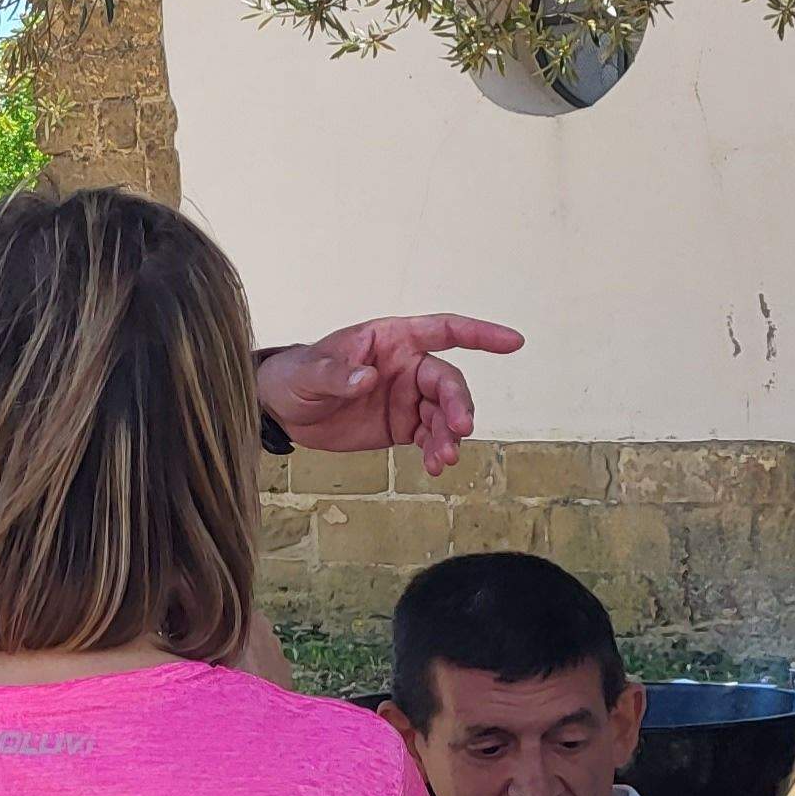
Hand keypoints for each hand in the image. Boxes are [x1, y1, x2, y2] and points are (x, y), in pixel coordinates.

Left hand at [256, 316, 525, 474]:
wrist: (281, 410)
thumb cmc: (295, 375)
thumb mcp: (309, 373)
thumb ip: (337, 374)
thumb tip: (366, 377)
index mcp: (391, 339)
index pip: (444, 330)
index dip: (479, 333)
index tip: (512, 342)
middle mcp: (407, 366)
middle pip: (447, 381)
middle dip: (458, 404)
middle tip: (460, 430)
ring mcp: (408, 397)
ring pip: (444, 413)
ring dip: (450, 435)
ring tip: (444, 458)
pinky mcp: (402, 426)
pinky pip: (430, 436)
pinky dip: (437, 450)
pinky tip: (435, 465)